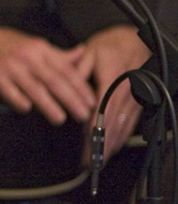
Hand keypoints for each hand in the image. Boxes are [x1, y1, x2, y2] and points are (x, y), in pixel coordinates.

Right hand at [0, 25, 93, 124]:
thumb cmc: (9, 47)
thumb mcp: (35, 46)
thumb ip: (58, 54)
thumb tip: (82, 53)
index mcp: (40, 49)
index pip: (65, 69)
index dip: (80, 87)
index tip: (90, 101)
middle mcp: (27, 57)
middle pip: (53, 80)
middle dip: (70, 99)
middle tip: (82, 114)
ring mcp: (10, 67)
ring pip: (33, 88)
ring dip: (48, 105)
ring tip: (60, 118)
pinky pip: (9, 92)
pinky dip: (19, 101)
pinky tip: (27, 109)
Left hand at [77, 24, 151, 158]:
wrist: (133, 42)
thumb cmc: (109, 47)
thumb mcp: (90, 52)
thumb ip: (77, 69)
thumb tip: (64, 85)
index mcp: (113, 78)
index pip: (103, 107)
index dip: (95, 126)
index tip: (87, 141)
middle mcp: (126, 91)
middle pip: (114, 122)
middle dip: (101, 144)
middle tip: (90, 161)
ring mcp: (134, 99)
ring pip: (123, 126)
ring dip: (111, 145)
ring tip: (99, 160)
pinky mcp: (138, 103)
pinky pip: (130, 123)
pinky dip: (121, 137)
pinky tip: (113, 147)